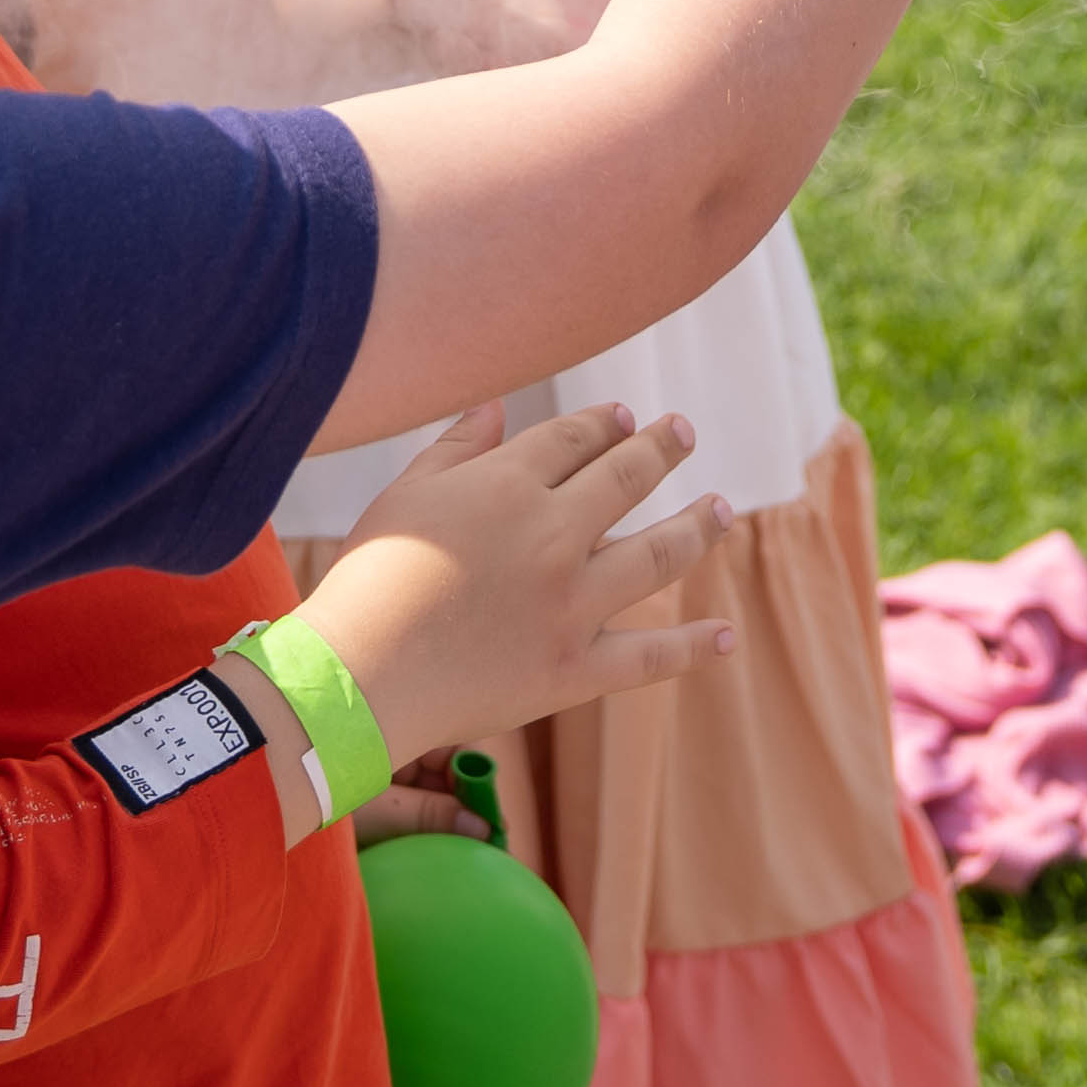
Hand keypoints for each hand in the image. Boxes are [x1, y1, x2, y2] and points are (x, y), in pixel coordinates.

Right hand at [283, 399, 733, 771]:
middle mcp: (553, 536)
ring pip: (658, 554)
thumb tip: (497, 407)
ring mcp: (572, 606)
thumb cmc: (369, 579)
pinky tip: (726, 634)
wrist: (359, 679)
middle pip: (627, 478)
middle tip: (682, 432)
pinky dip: (693, 647)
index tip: (623, 417)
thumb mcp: (404, 495)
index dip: (604, 423)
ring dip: (698, 526)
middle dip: (661, 448)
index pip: (575, 438)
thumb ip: (456, 447)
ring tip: (722, 508)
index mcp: (509, 485)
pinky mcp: (576, 670)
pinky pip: (650, 657)